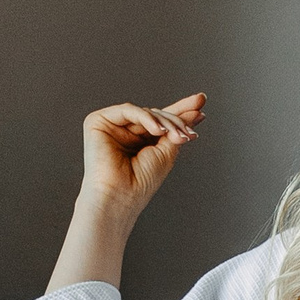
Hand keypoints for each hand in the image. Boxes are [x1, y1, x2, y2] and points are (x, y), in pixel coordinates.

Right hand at [48, 92, 205, 291]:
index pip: (161, 121)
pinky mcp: (98, 122)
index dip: (181, 111)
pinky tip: (158, 131)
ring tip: (179, 136)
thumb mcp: (166, 153)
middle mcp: (125, 132)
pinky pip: (128, 110)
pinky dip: (146, 118)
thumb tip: (194, 114)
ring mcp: (111, 126)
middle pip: (155, 114)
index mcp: (139, 141)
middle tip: (191, 130)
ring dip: (166, 123)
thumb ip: (176, 132)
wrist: (119, 197)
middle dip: (178, 119)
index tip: (201, 103)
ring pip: (145, 112)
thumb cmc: (139, 183)